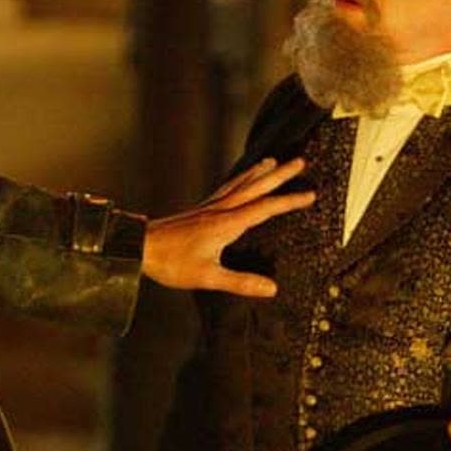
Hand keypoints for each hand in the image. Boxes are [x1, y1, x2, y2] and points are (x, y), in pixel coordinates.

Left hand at [141, 158, 313, 296]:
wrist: (140, 247)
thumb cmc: (171, 262)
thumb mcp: (208, 277)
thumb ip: (240, 282)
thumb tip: (272, 288)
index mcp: (227, 224)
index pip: (266, 208)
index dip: (290, 201)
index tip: (311, 194)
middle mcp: (220, 210)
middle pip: (256, 188)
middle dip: (280, 175)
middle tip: (301, 162)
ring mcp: (209, 208)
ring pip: (240, 184)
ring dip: (259, 173)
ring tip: (273, 161)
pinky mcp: (200, 210)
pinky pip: (226, 189)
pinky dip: (239, 180)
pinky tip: (240, 180)